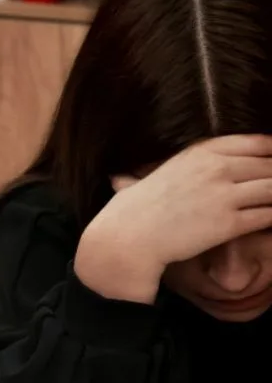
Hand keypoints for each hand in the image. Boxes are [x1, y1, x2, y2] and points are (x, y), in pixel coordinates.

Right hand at [76, 135, 271, 303]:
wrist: (126, 239)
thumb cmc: (132, 210)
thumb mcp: (156, 173)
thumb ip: (174, 166)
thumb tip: (159, 170)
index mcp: (202, 152)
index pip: (257, 143)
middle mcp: (217, 168)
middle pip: (270, 165)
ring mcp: (224, 196)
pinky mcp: (228, 224)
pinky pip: (267, 215)